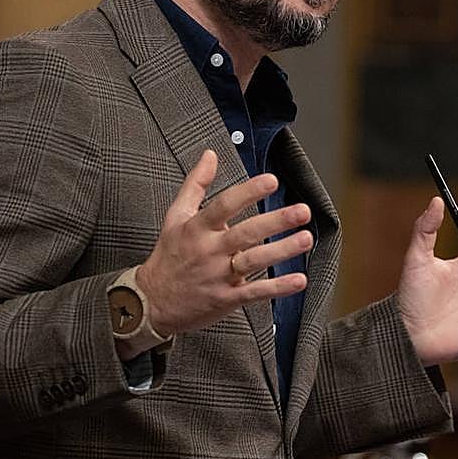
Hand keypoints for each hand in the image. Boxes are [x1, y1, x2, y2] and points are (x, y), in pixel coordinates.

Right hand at [131, 149, 312, 344]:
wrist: (151, 302)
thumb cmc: (168, 256)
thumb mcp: (175, 216)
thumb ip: (195, 184)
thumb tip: (210, 155)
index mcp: (197, 229)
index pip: (224, 205)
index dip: (248, 192)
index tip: (271, 180)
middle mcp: (209, 251)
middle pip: (246, 233)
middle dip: (275, 221)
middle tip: (301, 210)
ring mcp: (218, 276)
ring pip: (254, 261)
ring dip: (282, 250)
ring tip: (306, 238)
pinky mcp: (226, 298)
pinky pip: (255, 292)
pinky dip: (278, 287)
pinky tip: (298, 279)